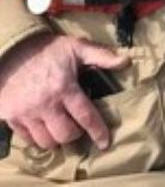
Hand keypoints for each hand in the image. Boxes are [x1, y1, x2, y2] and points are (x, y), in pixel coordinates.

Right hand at [0, 32, 126, 149]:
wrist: (12, 49)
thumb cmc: (48, 49)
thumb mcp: (77, 47)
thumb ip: (101, 56)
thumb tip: (125, 62)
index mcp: (64, 88)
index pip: (85, 117)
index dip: (97, 132)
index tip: (104, 143)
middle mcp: (45, 104)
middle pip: (65, 135)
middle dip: (75, 134)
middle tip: (77, 126)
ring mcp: (25, 113)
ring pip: (45, 141)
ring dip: (56, 139)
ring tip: (60, 128)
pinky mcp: (9, 117)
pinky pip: (26, 139)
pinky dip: (37, 138)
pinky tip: (43, 128)